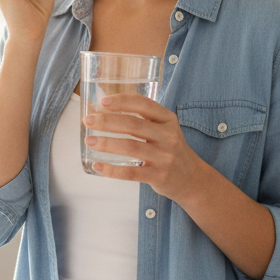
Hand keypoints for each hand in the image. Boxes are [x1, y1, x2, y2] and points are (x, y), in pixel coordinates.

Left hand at [84, 93, 206, 200]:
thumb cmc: (170, 149)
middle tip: (88, 120)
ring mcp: (164, 157)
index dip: (122, 101)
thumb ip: (143, 119)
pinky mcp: (158, 176)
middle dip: (107, 121)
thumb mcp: (165, 129)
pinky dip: (112, 170)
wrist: (191, 178)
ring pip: (130, 147)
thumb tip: (105, 108)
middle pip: (133, 125)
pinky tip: (97, 166)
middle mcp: (168, 136)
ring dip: (106, 143)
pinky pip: (131, 172)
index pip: (144, 105)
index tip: (103, 101)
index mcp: (168, 120)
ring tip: (89, 140)